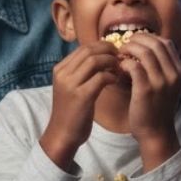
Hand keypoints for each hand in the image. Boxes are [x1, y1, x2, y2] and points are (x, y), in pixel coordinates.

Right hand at [41, 41, 118, 169]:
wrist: (62, 134)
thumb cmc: (71, 111)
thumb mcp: (71, 87)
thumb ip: (81, 72)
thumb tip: (102, 56)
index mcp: (60, 69)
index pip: (84, 47)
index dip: (102, 46)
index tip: (114, 52)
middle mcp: (63, 73)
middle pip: (89, 50)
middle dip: (108, 51)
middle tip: (120, 58)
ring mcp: (70, 84)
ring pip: (95, 60)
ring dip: (111, 62)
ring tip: (119, 69)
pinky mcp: (81, 96)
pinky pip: (101, 77)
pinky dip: (112, 76)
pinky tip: (116, 81)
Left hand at [120, 32, 180, 168]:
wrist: (156, 133)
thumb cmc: (157, 108)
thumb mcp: (167, 85)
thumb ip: (161, 68)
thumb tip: (144, 48)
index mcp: (179, 71)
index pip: (166, 43)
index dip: (149, 38)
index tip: (136, 41)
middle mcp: (173, 74)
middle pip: (156, 43)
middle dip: (137, 40)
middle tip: (125, 45)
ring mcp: (161, 82)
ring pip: (144, 52)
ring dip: (129, 49)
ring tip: (120, 55)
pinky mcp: (146, 90)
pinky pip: (134, 66)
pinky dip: (124, 63)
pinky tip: (119, 68)